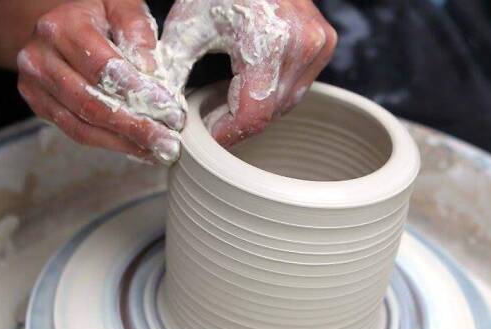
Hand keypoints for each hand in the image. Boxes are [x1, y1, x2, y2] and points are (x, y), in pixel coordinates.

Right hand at [16, 0, 183, 164]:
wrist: (59, 23)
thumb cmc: (96, 14)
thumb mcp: (120, 6)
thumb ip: (138, 31)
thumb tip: (151, 72)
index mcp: (61, 27)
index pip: (103, 68)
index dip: (138, 93)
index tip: (168, 110)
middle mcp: (40, 57)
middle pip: (91, 102)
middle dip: (135, 126)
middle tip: (167, 141)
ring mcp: (34, 84)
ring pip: (83, 124)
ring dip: (124, 142)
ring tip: (156, 149)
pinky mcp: (38, 104)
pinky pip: (75, 131)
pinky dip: (109, 143)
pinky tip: (135, 147)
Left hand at [159, 0, 337, 146]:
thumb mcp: (185, 29)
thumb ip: (174, 75)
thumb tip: (165, 118)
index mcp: (271, 40)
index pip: (254, 114)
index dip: (228, 134)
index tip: (206, 138)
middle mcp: (304, 44)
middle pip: (270, 112)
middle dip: (237, 121)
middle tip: (208, 115)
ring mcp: (319, 43)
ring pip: (285, 104)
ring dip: (255, 108)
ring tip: (225, 96)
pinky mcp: (325, 43)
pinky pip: (297, 86)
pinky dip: (272, 92)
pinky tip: (247, 81)